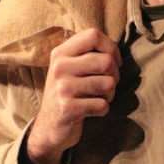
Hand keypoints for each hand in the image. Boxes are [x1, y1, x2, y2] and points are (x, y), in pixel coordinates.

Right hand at [23, 28, 119, 163]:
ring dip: (110, 94)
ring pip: (108, 83)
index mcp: (60, 53)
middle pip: (106, 60)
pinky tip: (91, 111)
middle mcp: (59, 67)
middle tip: (107, 85)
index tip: (113, 62)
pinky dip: (103, 110)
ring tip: (98, 98)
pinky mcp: (68, 108)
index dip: (111, 47)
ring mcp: (62, 88)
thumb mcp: (68, 68)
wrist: (47, 128)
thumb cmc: (66, 94)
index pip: (93, 35)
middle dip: (115, 75)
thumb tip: (114, 48)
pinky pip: (102, 105)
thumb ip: (86, 54)